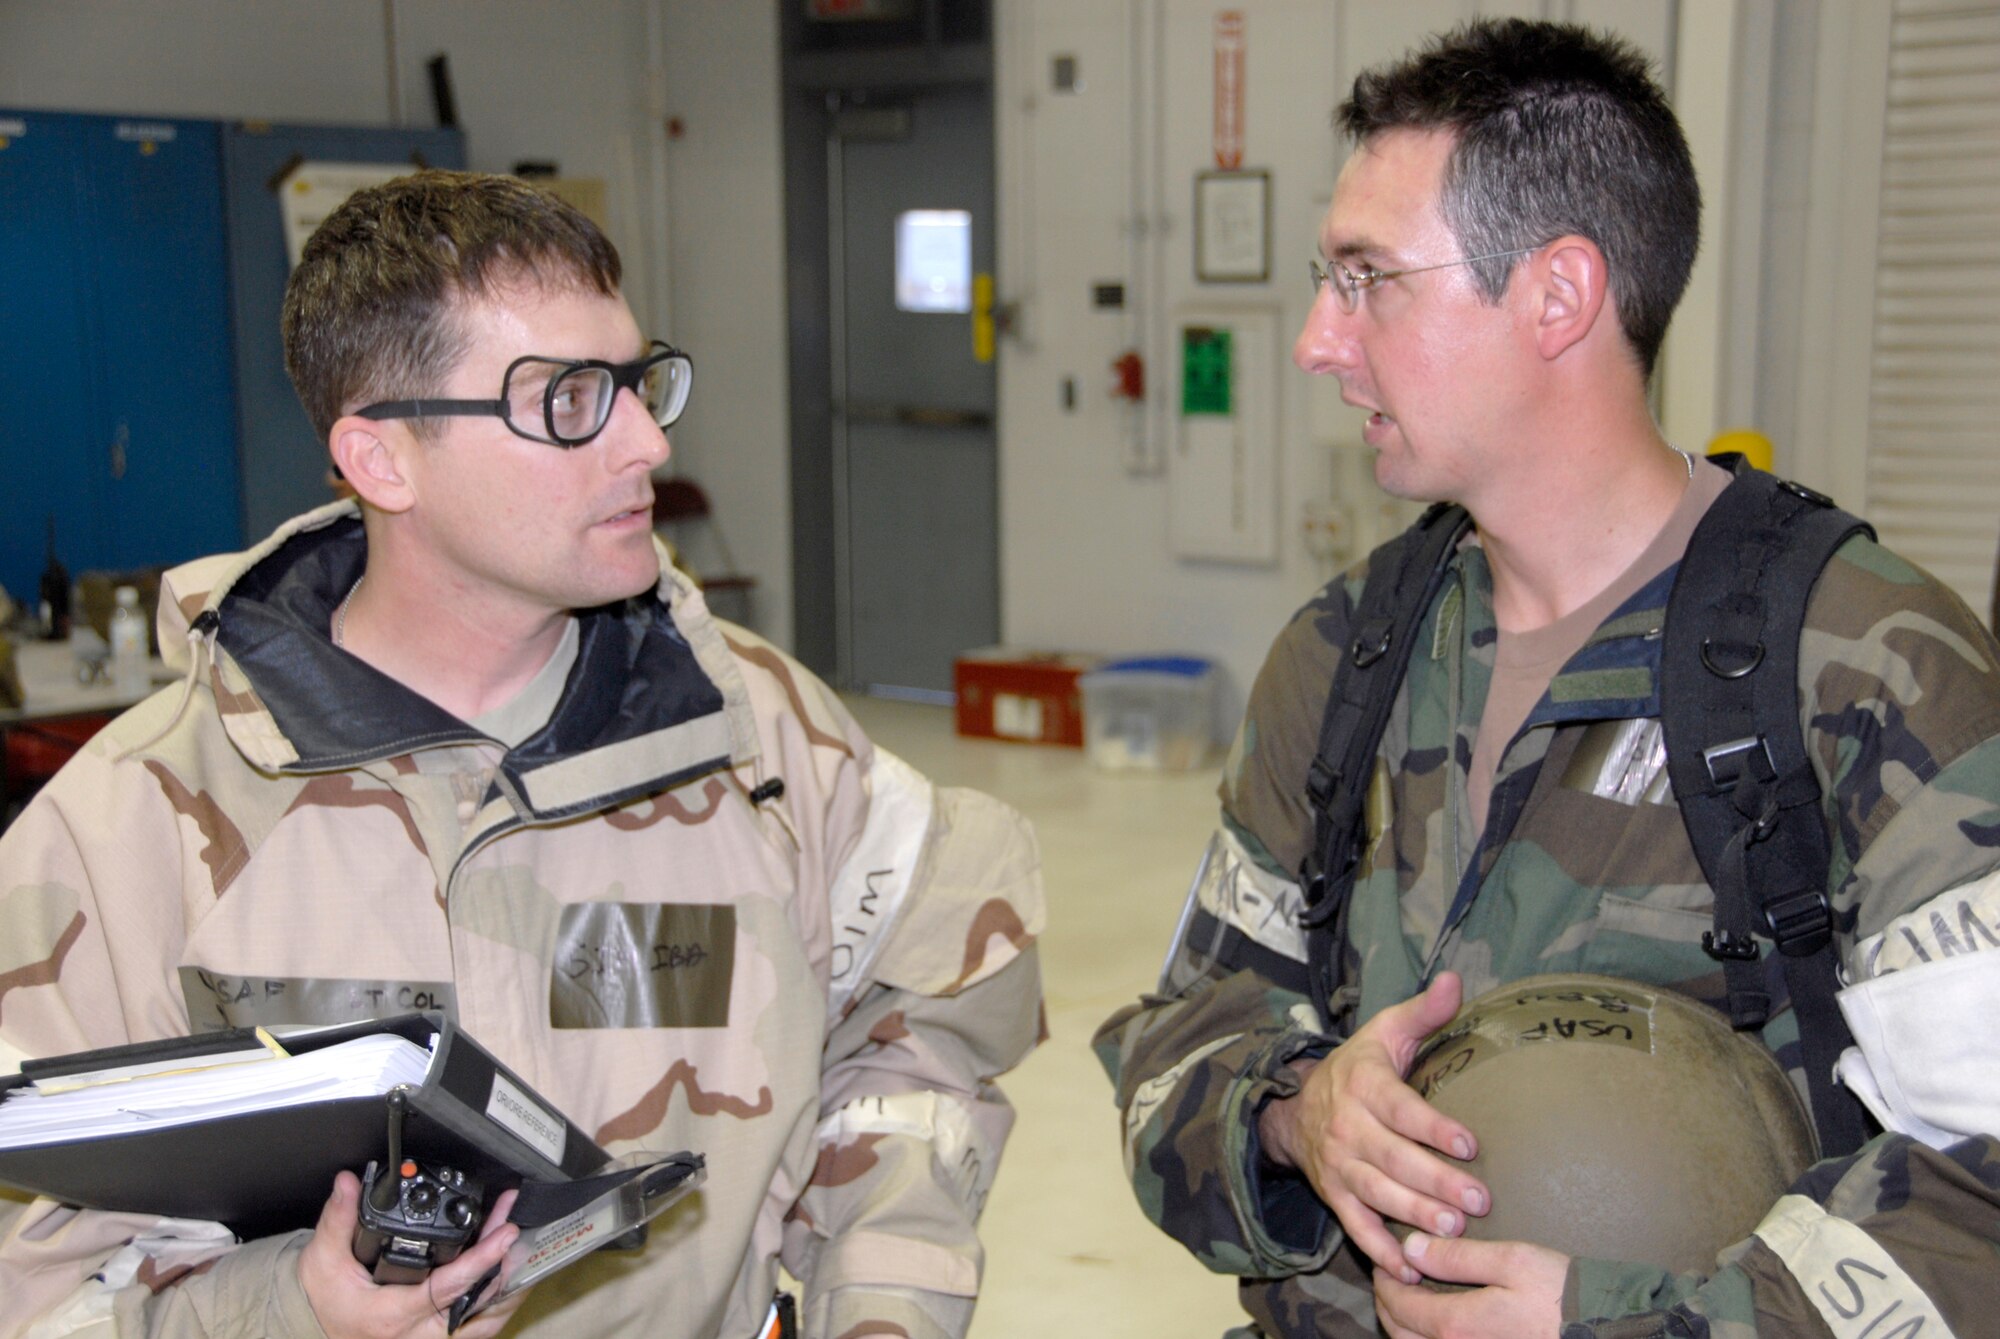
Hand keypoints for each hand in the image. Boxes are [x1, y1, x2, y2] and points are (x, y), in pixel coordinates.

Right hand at [298, 1171, 525, 1338]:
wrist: (315, 1327)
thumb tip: (347, 1183)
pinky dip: (497, 1303)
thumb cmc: (325, 1297)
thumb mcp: (323, 1259)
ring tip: (520, 1247)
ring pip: (486, 1321)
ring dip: (508, 1285)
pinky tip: (508, 1275)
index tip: (505, 1233)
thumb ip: (338, 1220)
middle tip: (516, 1227)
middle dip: (505, 1264)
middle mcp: (419, 1335)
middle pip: (479, 1302)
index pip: (449, 1287)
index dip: (482, 1260)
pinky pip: (478, 1327)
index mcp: (394, 1314)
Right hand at [1256, 972, 1487, 1279]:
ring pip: (1376, 1193)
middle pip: (1393, 1158)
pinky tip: (1406, 1267)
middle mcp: (1348, 1127)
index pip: (1401, 1108)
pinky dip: (1377, 1248)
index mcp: (1365, 1085)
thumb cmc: (1358, 1068)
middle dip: (1435, 1181)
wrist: (1294, 1107)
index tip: (1470, 1143)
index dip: (1434, 1127)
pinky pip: (1353, 1224)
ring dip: (1412, 1214)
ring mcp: (1338, 1164)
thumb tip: (1456, 979)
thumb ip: (1423, 1012)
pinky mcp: (1334, 1194)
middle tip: (1478, 1202)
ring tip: (1452, 1232)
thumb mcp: (1385, 1033)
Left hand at [1373, 1230, 1566, 1337]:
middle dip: (1388, 1304)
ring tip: (1410, 1300)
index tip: (1387, 1262)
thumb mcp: (1511, 1261)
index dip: (1386, 1281)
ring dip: (1405, 1326)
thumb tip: (1411, 1248)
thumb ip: (1457, 1257)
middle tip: (1391, 1279)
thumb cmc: (1561, 1293)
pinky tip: (1439, 1325)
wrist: (1605, 1333)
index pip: (1399, 1305)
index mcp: (1457, 1326)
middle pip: (1401, 1334)